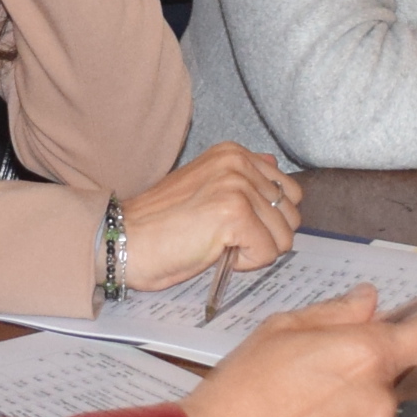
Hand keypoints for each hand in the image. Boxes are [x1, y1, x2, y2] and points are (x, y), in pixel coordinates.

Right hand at [115, 143, 302, 295]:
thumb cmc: (160, 224)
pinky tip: (214, 251)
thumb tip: (274, 162)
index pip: (289, 191)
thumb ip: (243, 175)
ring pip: (283, 238)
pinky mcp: (236, 214)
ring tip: (217, 243)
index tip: (232, 224)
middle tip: (224, 237)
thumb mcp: (206, 187)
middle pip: (291, 216)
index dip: (267, 219)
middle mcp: (238, 163)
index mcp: (233, 153)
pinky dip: (244, 263)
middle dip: (264, 236)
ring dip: (253, 251)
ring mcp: (238, 187)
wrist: (125, 240)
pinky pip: (267, 253)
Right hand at [179, 291, 416, 416]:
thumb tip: (368, 302)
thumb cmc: (241, 389)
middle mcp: (379, 400)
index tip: (416, 336)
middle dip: (360, 377)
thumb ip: (335, 313)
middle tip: (311, 381)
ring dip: (350, 415)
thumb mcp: (281, 329)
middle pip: (389, 380)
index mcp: (365, 354)